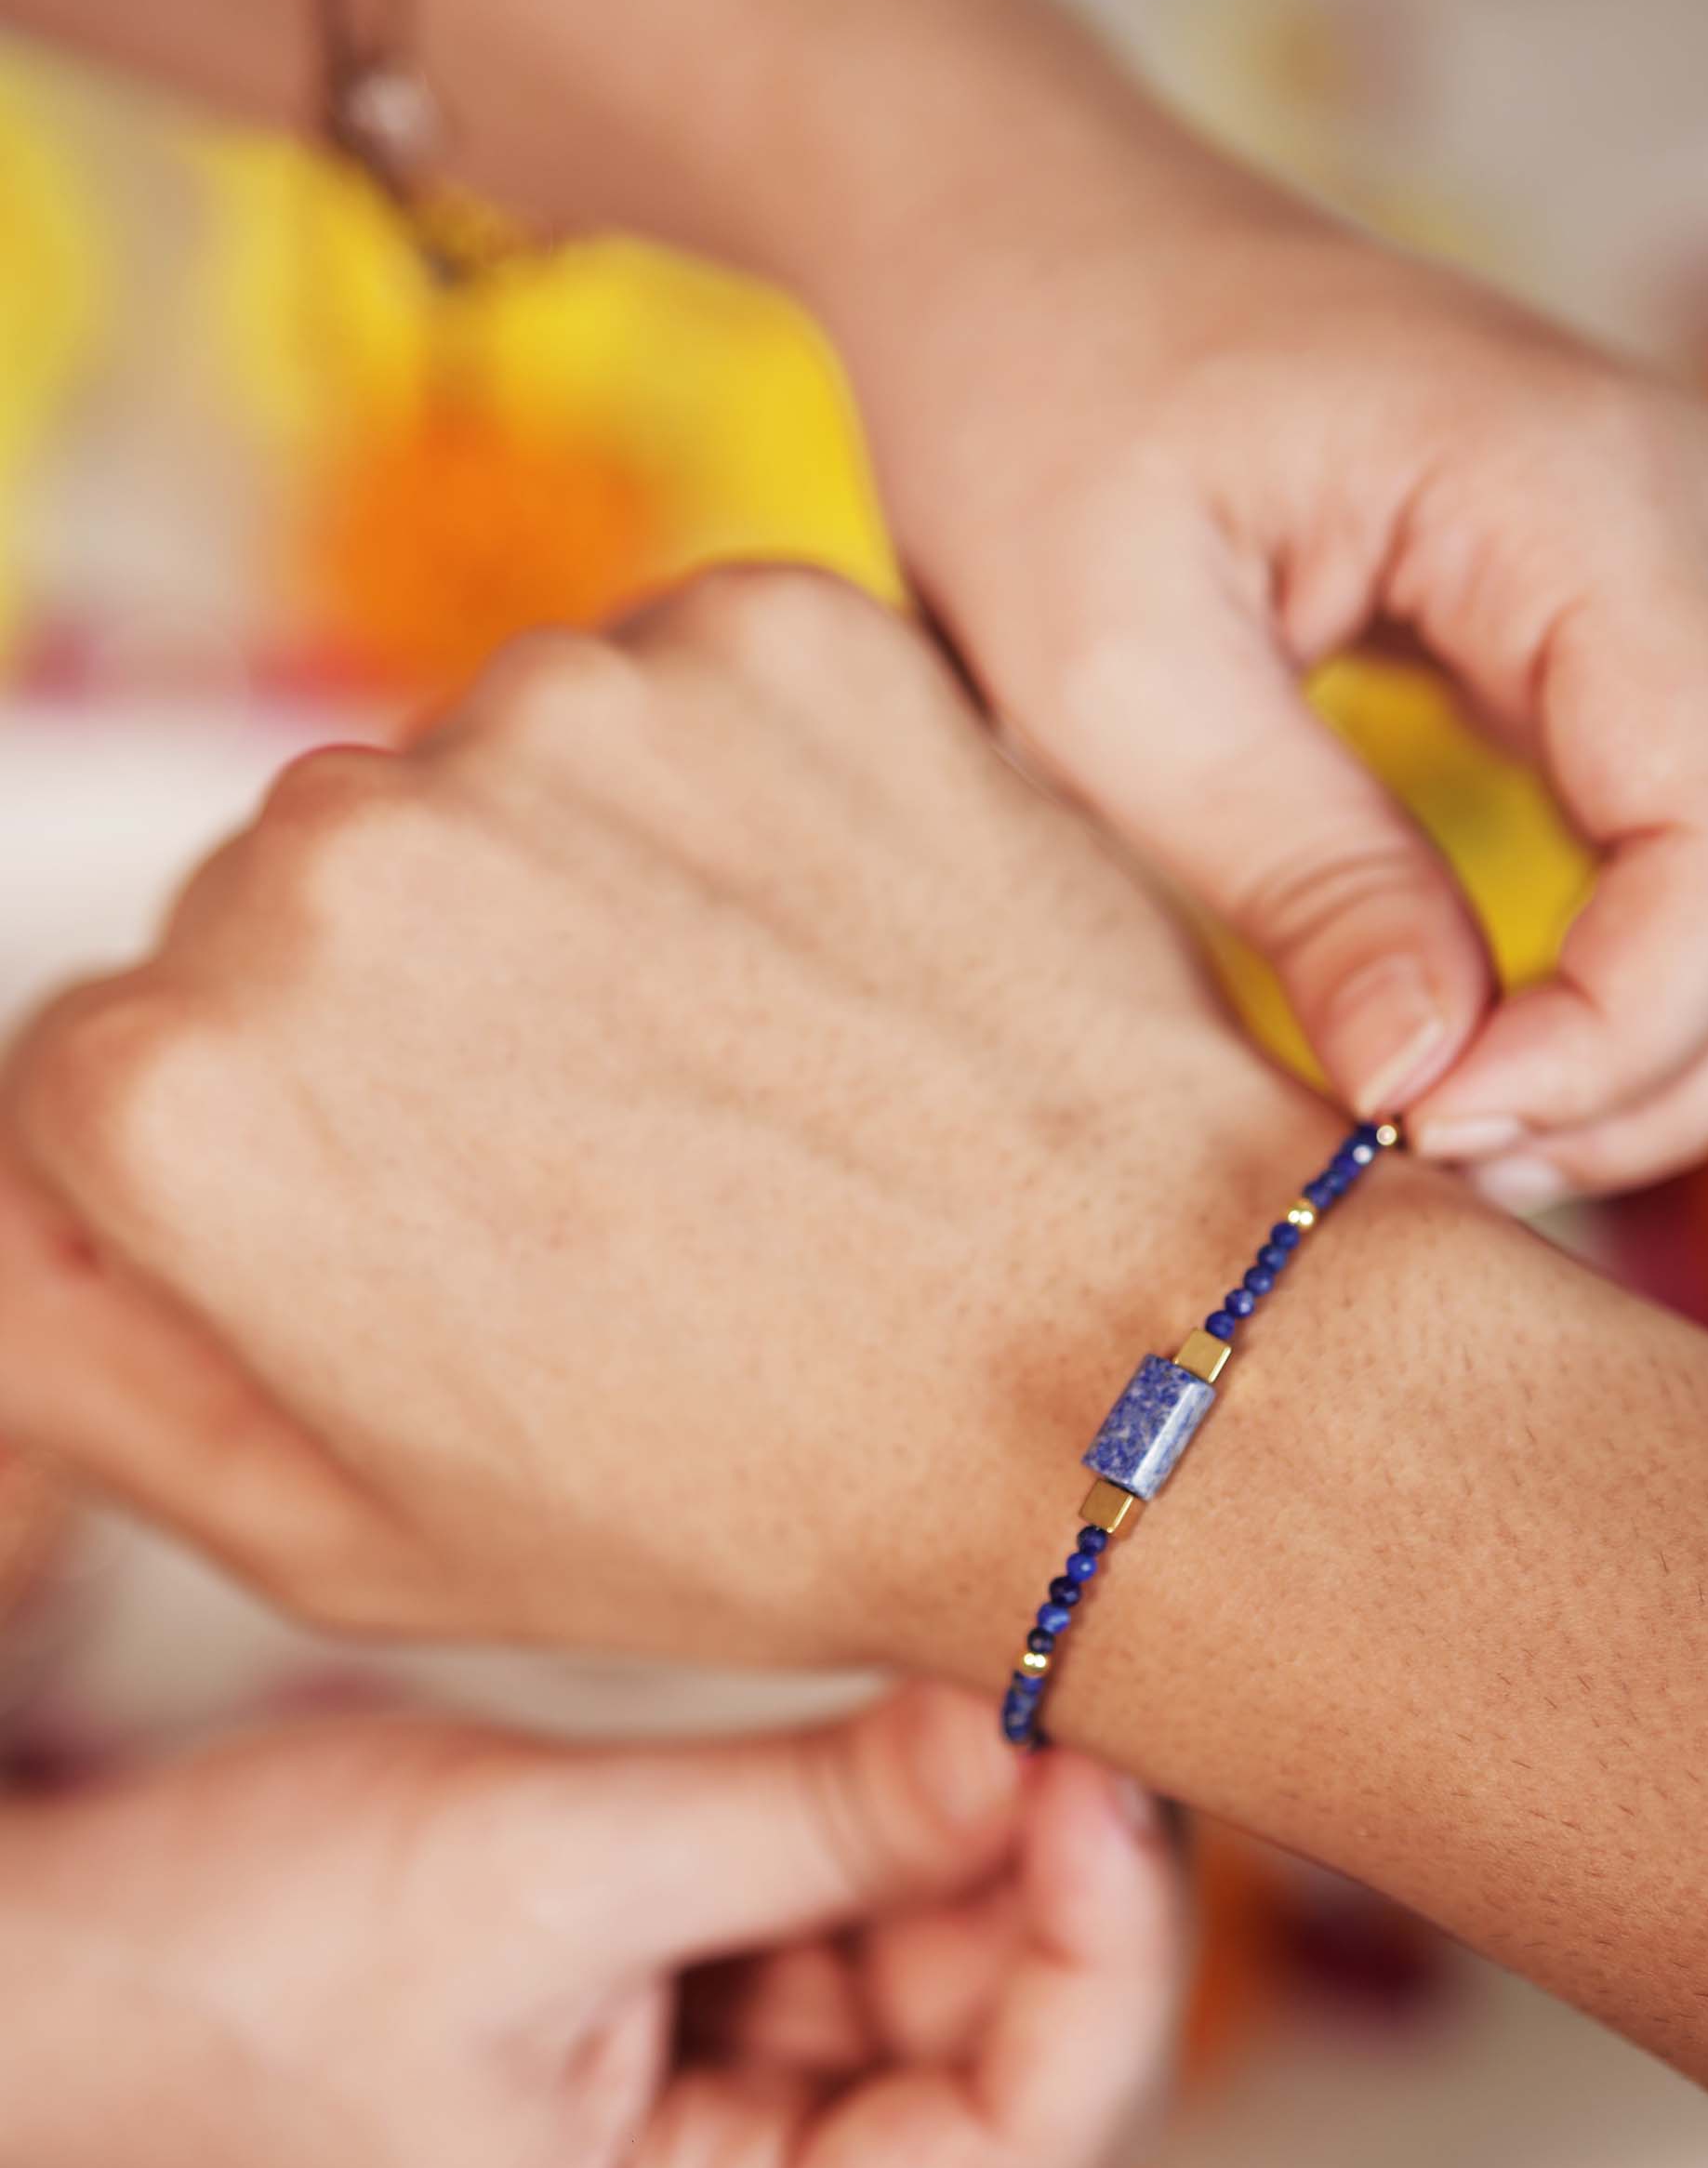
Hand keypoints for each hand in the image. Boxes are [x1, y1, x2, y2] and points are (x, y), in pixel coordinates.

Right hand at [0, 569, 1311, 1663]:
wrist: (1136, 1375)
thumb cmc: (760, 1498)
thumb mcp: (360, 1541)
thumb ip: (101, 1358)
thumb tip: (25, 1195)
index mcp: (182, 1094)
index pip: (126, 1061)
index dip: (295, 1163)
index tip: (449, 1220)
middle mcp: (322, 860)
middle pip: (297, 900)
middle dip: (422, 1015)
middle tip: (624, 1154)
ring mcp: (554, 715)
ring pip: (486, 777)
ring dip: (582, 888)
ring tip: (752, 1065)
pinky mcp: (762, 626)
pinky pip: (680, 688)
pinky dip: (740, 795)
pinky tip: (840, 958)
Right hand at [0, 1687, 1177, 2167]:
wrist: (71, 1959)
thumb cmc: (250, 1961)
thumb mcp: (538, 1877)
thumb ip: (796, 1819)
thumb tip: (1020, 1733)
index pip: (1028, 2144)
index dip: (1104, 1954)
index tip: (1099, 1765)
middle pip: (1014, 2048)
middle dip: (1056, 1871)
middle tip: (1075, 1673)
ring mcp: (731, 2104)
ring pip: (946, 1959)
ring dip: (975, 1824)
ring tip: (983, 1667)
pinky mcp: (695, 1997)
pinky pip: (849, 1903)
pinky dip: (885, 1806)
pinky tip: (903, 1707)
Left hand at [842, 141, 1707, 1203]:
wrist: (1019, 238)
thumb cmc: (1032, 403)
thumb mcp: (1108, 667)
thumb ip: (1296, 869)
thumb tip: (1430, 1076)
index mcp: (1567, 487)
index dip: (1620, 1019)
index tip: (1431, 1124)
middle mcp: (1669, 508)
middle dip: (1648, 1053)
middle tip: (1435, 1153)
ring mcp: (1652, 561)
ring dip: (1646, 1028)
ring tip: (1449, 1122)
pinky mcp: (1598, 623)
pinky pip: (1682, 827)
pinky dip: (1612, 963)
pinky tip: (1471, 1045)